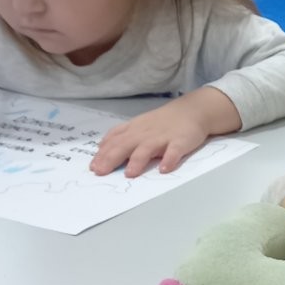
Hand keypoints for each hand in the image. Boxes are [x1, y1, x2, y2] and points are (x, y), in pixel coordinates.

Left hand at [91, 88, 240, 178]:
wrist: (192, 111)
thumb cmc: (163, 122)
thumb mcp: (138, 125)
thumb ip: (120, 135)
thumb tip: (101, 148)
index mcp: (134, 130)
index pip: (114, 141)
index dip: (102, 154)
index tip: (93, 167)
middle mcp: (144, 133)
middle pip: (125, 145)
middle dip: (112, 158)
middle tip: (101, 172)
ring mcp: (163, 137)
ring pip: (147, 148)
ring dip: (138, 161)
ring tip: (130, 173)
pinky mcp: (180, 141)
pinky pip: (174, 151)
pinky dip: (169, 159)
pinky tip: (164, 169)